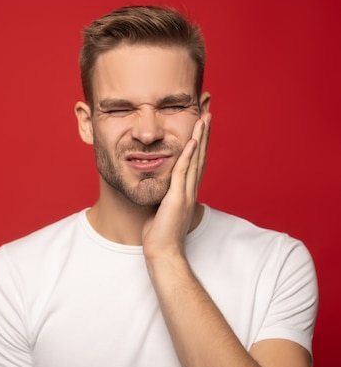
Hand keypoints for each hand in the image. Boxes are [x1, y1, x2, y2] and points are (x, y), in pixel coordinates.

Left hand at [142, 112, 211, 260]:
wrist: (162, 252)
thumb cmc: (159, 235)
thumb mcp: (160, 210)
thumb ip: (163, 196)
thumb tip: (157, 187)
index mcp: (186, 192)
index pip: (195, 162)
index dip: (199, 144)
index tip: (200, 126)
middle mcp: (190, 190)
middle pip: (200, 156)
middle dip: (204, 134)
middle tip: (208, 114)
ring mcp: (186, 194)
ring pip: (196, 160)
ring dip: (200, 138)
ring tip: (204, 119)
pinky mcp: (178, 199)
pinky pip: (184, 173)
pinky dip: (188, 156)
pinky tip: (191, 141)